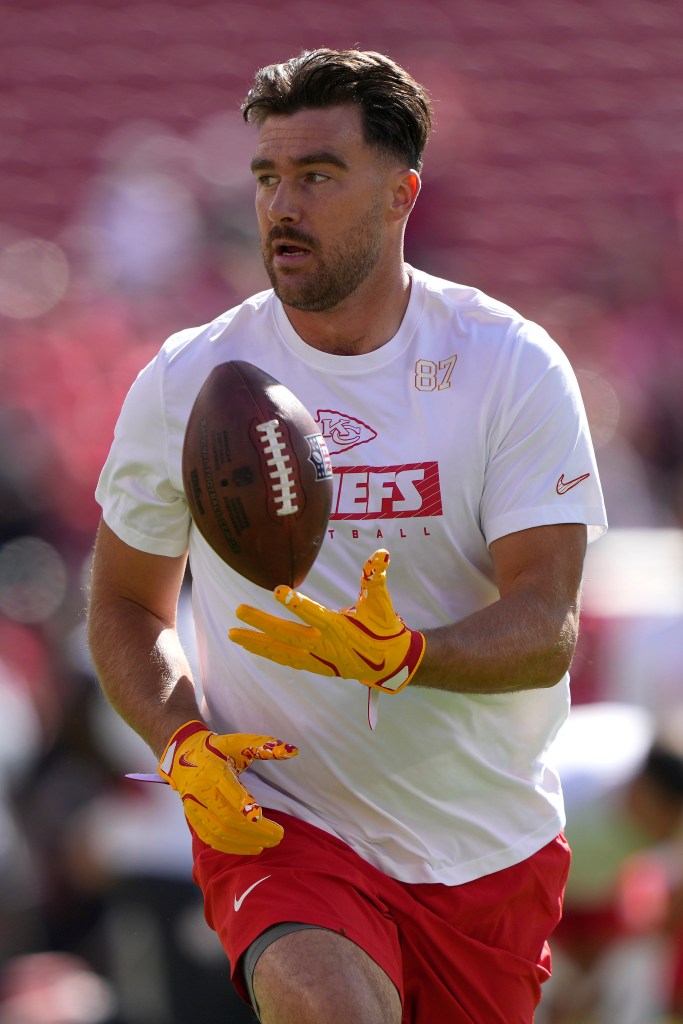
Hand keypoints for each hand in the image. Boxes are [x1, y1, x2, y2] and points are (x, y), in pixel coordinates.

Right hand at [158, 721, 297, 854]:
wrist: (183, 756)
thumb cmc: (217, 749)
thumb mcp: (239, 742)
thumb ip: (265, 746)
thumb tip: (293, 751)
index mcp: (213, 769)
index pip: (227, 789)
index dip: (243, 804)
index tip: (260, 817)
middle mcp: (200, 790)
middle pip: (227, 817)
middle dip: (254, 830)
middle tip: (278, 835)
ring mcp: (194, 807)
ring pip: (219, 832)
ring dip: (245, 842)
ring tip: (268, 843)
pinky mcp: (193, 818)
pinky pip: (211, 838)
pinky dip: (232, 847)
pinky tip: (251, 847)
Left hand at [229, 549, 424, 693]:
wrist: (390, 663)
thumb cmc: (383, 629)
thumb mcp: (381, 602)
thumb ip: (377, 578)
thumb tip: (381, 554)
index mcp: (339, 627)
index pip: (315, 614)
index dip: (297, 603)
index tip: (278, 591)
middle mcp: (325, 646)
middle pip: (288, 635)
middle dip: (262, 623)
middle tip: (238, 611)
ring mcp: (319, 660)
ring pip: (282, 653)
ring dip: (257, 643)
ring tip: (233, 634)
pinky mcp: (317, 667)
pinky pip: (288, 661)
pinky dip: (269, 654)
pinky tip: (252, 646)